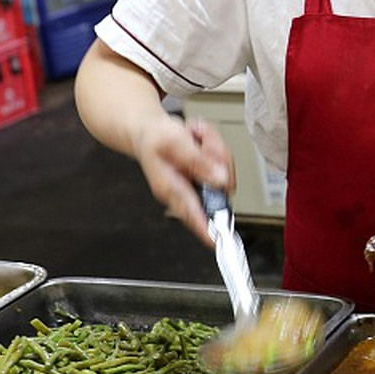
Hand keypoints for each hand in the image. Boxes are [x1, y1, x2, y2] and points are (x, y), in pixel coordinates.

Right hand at [135, 115, 234, 243]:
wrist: (149, 132)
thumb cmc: (155, 139)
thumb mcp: (174, 142)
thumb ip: (198, 162)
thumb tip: (221, 181)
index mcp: (171, 189)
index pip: (193, 215)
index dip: (207, 230)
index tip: (219, 241)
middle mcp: (186, 192)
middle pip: (219, 189)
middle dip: (219, 160)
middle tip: (202, 142)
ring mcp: (199, 186)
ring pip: (226, 173)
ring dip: (215, 149)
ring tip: (196, 138)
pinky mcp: (207, 178)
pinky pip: (225, 166)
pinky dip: (216, 148)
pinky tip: (201, 141)